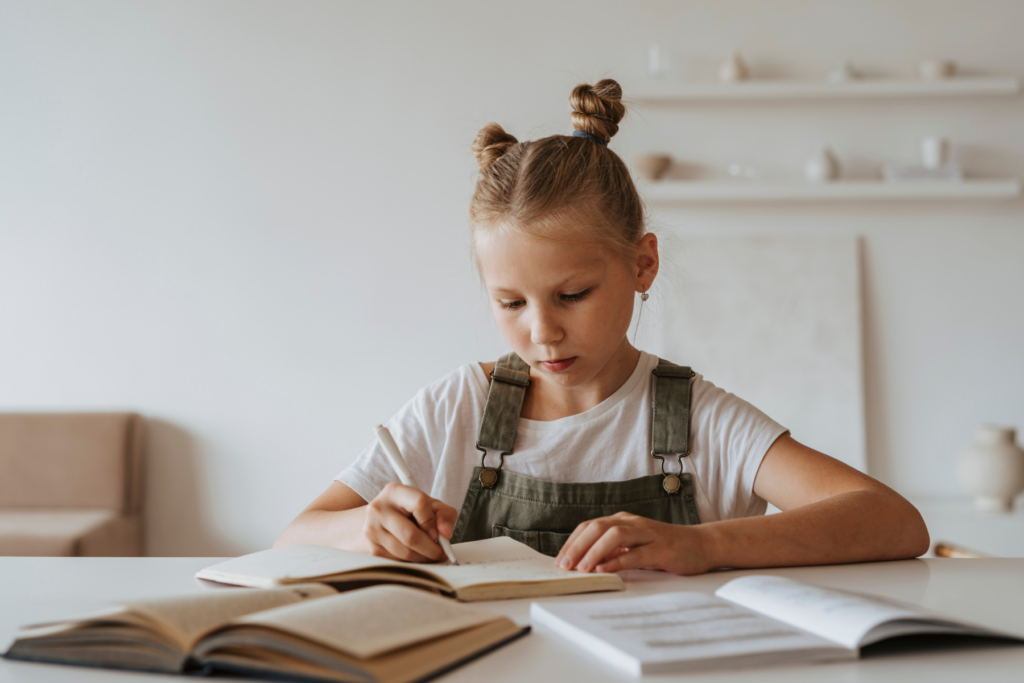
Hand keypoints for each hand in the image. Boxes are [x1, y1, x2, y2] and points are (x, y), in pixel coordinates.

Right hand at [362, 483, 457, 562]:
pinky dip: (412, 562)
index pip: (419, 504)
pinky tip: (417, 556)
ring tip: (431, 554)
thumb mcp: (430, 505)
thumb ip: (445, 514)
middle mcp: (379, 509)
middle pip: (411, 535)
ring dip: (423, 558)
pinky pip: (397, 561)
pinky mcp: (371, 548)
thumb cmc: (409, 511)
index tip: (439, 533)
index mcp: (395, 492)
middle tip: (441, 552)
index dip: (433, 522)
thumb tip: (446, 533)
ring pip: (405, 552)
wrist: (380, 519)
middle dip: (432, 549)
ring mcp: (372, 530)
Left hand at [554, 512, 714, 575]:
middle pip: (597, 528)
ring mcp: (647, 534)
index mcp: (623, 521)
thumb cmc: (665, 547)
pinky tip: (605, 569)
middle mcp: (632, 523)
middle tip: (564, 565)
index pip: (590, 526)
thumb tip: (585, 562)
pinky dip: (617, 561)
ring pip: (614, 536)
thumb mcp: (635, 547)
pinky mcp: (661, 548)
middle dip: (577, 546)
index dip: (572, 542)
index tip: (559, 560)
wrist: (702, 545)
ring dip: (593, 552)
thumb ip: (614, 551)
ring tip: (581, 568)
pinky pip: (635, 553)